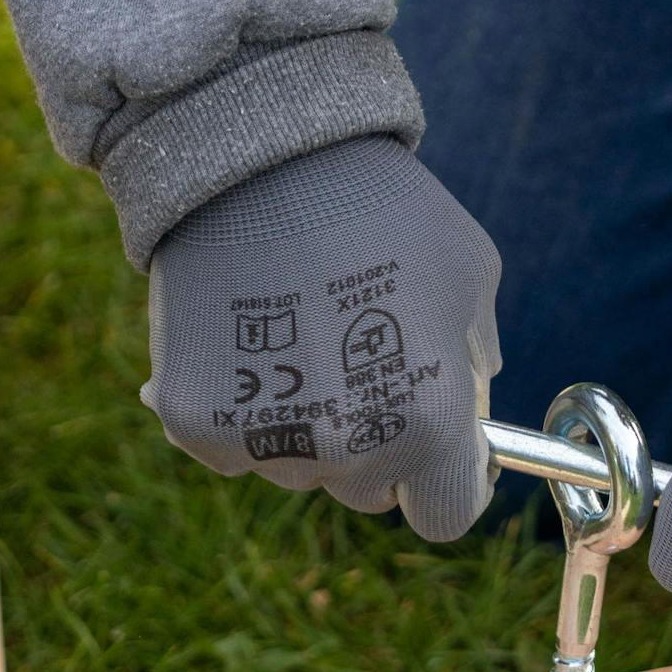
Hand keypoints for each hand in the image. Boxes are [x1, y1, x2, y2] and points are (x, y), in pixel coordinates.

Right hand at [143, 135, 500, 539]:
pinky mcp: (195, 424)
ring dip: (305, 424)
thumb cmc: (378, 207)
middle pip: (368, 490)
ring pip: (298, 468)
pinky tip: (244, 337)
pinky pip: (232, 445)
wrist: (256, 157)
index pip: (445, 514)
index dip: (446, 482)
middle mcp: (347, 450)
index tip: (440, 452)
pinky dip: (239, 408)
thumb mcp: (468, 272)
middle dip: (375, 441)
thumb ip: (476, 357)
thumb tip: (471, 408)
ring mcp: (265, 443)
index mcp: (428, 424)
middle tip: (357, 360)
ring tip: (298, 330)